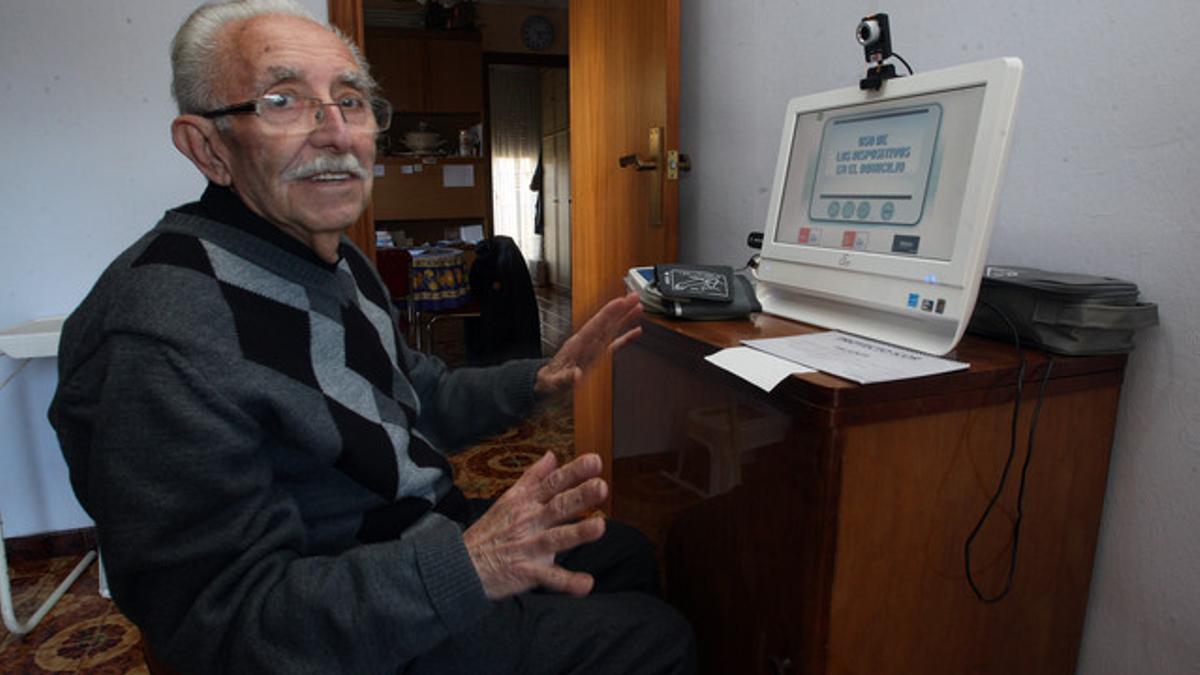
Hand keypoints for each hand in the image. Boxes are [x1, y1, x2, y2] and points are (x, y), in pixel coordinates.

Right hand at [463, 452, 607, 599]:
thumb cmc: (489, 532)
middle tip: (601, 487)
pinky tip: (586, 584)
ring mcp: (527, 547)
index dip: (574, 471)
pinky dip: (567, 582)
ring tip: (599, 527)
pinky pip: (548, 578)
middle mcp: (528, 521)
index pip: (553, 483)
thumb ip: (533, 477)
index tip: (595, 461)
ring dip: (577, 533)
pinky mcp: (525, 572)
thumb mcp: (508, 498)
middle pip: (557, 506)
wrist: (461, 565)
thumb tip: (552, 455)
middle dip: (579, 497)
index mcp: (525, 502)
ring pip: (554, 539)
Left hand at [535, 292, 642, 395]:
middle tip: (635, 296)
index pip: (595, 325)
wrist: (546, 384)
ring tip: (638, 306)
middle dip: (620, 309)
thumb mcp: (553, 383)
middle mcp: (586, 343)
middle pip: (606, 322)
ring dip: (625, 317)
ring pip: (612, 329)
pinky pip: (614, 344)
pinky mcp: (597, 356)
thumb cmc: (549, 382)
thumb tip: (576, 374)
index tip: (620, 301)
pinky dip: (626, 337)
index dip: (608, 313)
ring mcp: (592, 348)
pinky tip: (636, 331)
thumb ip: (564, 379)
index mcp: (577, 345)